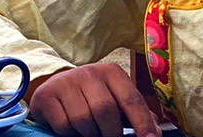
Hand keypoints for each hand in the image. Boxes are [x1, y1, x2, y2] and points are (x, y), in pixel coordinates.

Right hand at [29, 63, 161, 136]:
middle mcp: (88, 72)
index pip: (131, 99)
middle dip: (110, 132)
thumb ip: (138, 114)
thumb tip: (155, 133)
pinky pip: (64, 125)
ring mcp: (65, 82)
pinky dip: (70, 132)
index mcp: (111, 73)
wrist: (57, 87)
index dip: (142, 123)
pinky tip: (71, 125)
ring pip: (84, 120)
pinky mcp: (47, 94)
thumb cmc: (94, 98)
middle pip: (105, 111)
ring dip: (89, 133)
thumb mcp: (117, 99)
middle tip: (107, 134)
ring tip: (89, 129)